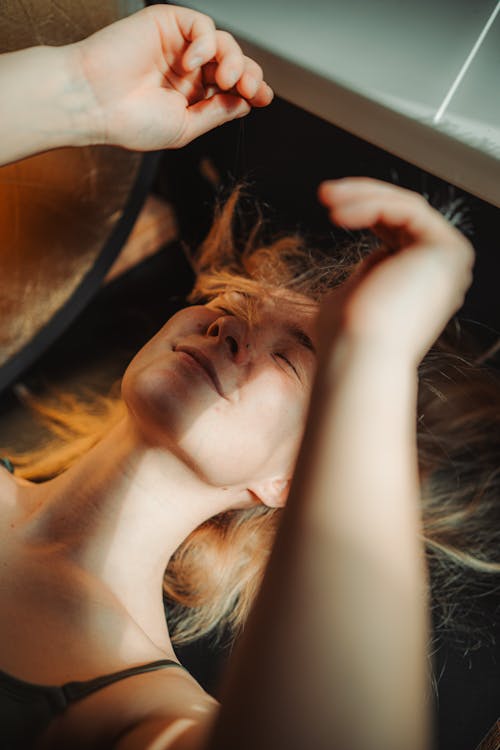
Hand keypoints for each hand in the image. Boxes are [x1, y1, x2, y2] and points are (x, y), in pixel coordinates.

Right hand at [73, 4, 272, 150]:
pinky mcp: (165, 23)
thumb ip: (216, 113)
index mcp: (190, 96)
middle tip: (251, 88)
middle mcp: (186, 69)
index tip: (265, 98)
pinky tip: (192, 62)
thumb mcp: (184, 127)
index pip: (230, 88)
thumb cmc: (130, 121)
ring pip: (222, 43)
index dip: (252, 89)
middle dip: (249, 75)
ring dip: (233, 60)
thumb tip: (245, 104)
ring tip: (226, 78)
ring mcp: (177, 46)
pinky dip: (205, 42)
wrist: (95, 103)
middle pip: (232, 63)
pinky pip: (200, 26)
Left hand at [316, 178, 474, 366]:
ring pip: (405, 205)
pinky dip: (372, 204)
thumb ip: (368, 274)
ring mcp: (449, 260)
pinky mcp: (447, 249)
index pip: (396, 230)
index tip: (329, 208)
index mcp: (421, 281)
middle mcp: (441, 270)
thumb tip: (373, 256)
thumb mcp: (354, 294)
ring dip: (362, 196)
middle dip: (361, 196)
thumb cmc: (346, 337)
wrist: (358, 355)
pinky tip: (340, 214)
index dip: (364, 211)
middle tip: (324, 192)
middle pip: (402, 213)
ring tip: (326, 198)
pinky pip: (408, 208)